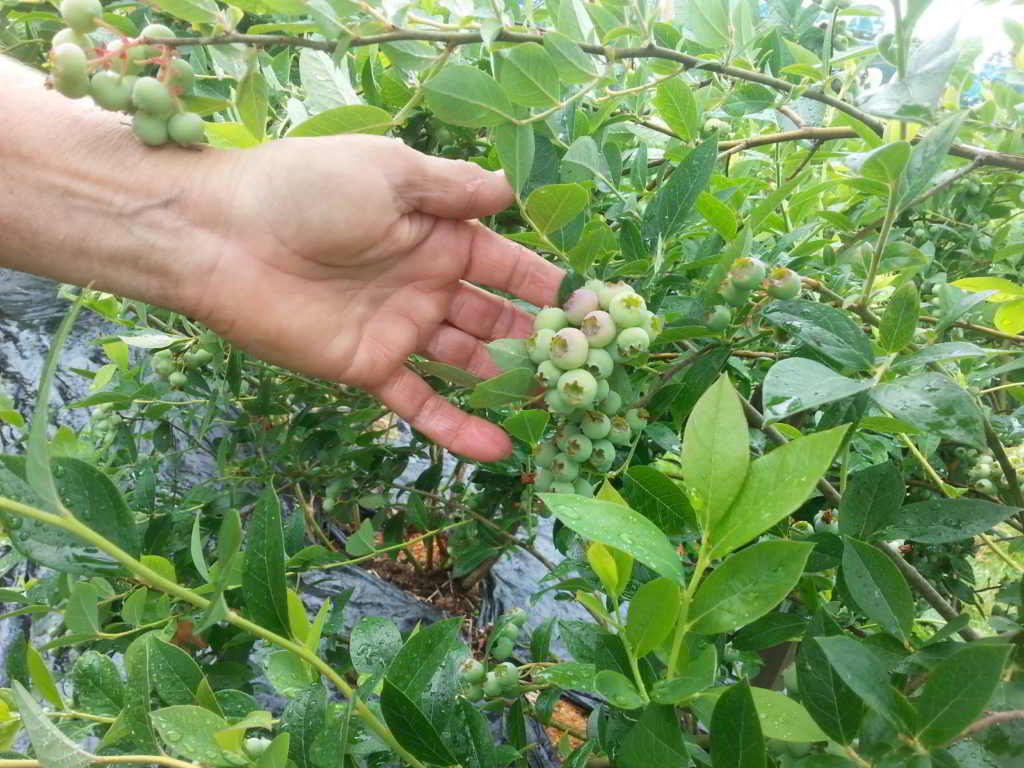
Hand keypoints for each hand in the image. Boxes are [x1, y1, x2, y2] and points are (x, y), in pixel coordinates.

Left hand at [187, 135, 563, 461]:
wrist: (221, 237)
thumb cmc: (307, 190)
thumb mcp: (389, 172)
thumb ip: (452, 189)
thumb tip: (511, 190)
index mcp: (438, 234)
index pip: (510, 267)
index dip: (552, 289)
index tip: (599, 313)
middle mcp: (428, 283)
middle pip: (498, 320)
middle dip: (542, 344)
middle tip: (589, 372)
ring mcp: (401, 329)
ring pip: (469, 364)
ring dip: (511, 386)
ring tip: (560, 412)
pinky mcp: (369, 368)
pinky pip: (421, 404)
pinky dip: (458, 429)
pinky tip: (501, 450)